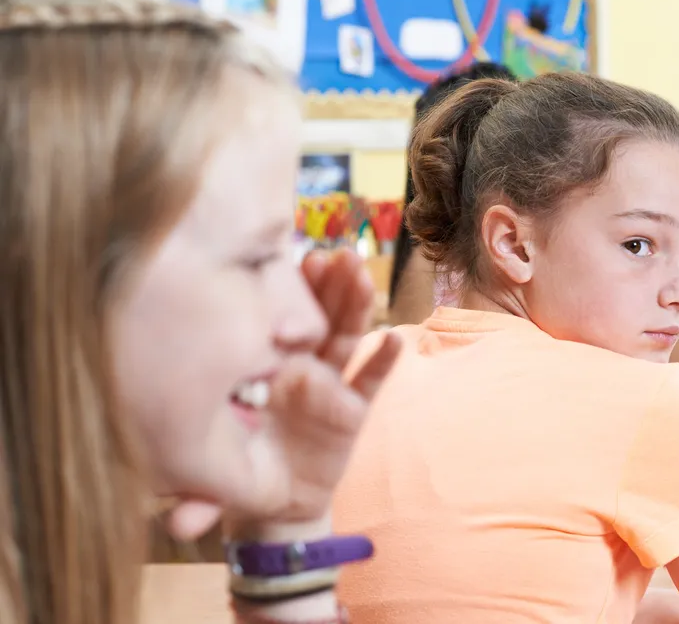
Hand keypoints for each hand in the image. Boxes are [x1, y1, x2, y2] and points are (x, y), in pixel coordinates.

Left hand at [167, 249, 400, 538]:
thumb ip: (197, 495)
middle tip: (333, 255)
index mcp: (258, 366)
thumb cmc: (231, 468)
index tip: (288, 263)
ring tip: (361, 274)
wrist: (269, 498)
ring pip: (344, 338)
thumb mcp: (209, 478)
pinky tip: (394, 340)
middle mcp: (295, 366)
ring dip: (354, 305)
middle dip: (326, 285)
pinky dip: (383, 361)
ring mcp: (327, 384)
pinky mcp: (352, 410)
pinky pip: (370, 381)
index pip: (272, 320)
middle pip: (315, 317)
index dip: (283, 293)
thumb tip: (178, 528)